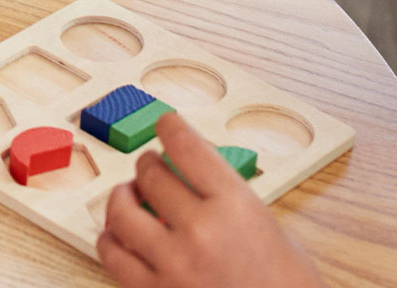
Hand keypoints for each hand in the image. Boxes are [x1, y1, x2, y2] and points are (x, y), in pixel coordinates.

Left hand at [97, 113, 321, 286]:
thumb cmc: (285, 284)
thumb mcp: (266, 225)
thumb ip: (226, 196)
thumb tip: (192, 174)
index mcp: (235, 205)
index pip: (187, 146)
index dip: (170, 128)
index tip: (165, 124)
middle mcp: (201, 230)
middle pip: (151, 174)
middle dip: (147, 165)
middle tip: (149, 167)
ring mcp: (173, 264)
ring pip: (122, 212)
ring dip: (122, 198)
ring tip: (128, 197)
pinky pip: (113, 257)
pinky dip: (110, 240)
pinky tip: (118, 236)